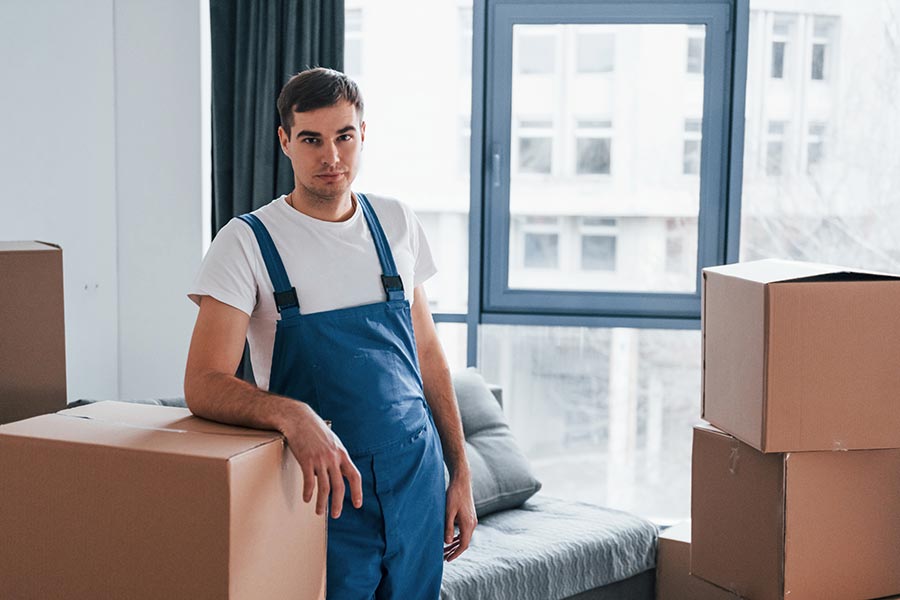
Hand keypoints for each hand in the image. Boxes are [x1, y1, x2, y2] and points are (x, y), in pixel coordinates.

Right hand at [280, 404, 362, 518]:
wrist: (299, 419)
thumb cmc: (315, 431)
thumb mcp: (332, 442)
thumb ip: (335, 457)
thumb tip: (334, 474)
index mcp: (342, 454)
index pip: (354, 476)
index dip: (357, 491)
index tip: (357, 504)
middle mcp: (333, 458)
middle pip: (339, 486)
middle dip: (338, 503)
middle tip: (336, 515)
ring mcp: (320, 459)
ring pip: (324, 487)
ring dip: (322, 503)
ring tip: (319, 512)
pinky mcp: (306, 460)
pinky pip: (309, 481)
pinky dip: (308, 493)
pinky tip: (307, 499)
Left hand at [443, 475, 476, 561]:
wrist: (462, 480)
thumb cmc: (454, 494)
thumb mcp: (448, 511)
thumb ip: (448, 527)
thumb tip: (447, 542)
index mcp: (468, 524)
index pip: (463, 545)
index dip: (455, 553)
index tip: (447, 559)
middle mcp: (472, 523)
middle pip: (464, 542)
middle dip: (454, 551)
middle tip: (443, 557)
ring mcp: (472, 519)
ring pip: (465, 537)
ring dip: (455, 544)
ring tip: (445, 550)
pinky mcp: (469, 516)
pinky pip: (465, 531)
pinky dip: (458, 537)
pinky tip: (450, 538)